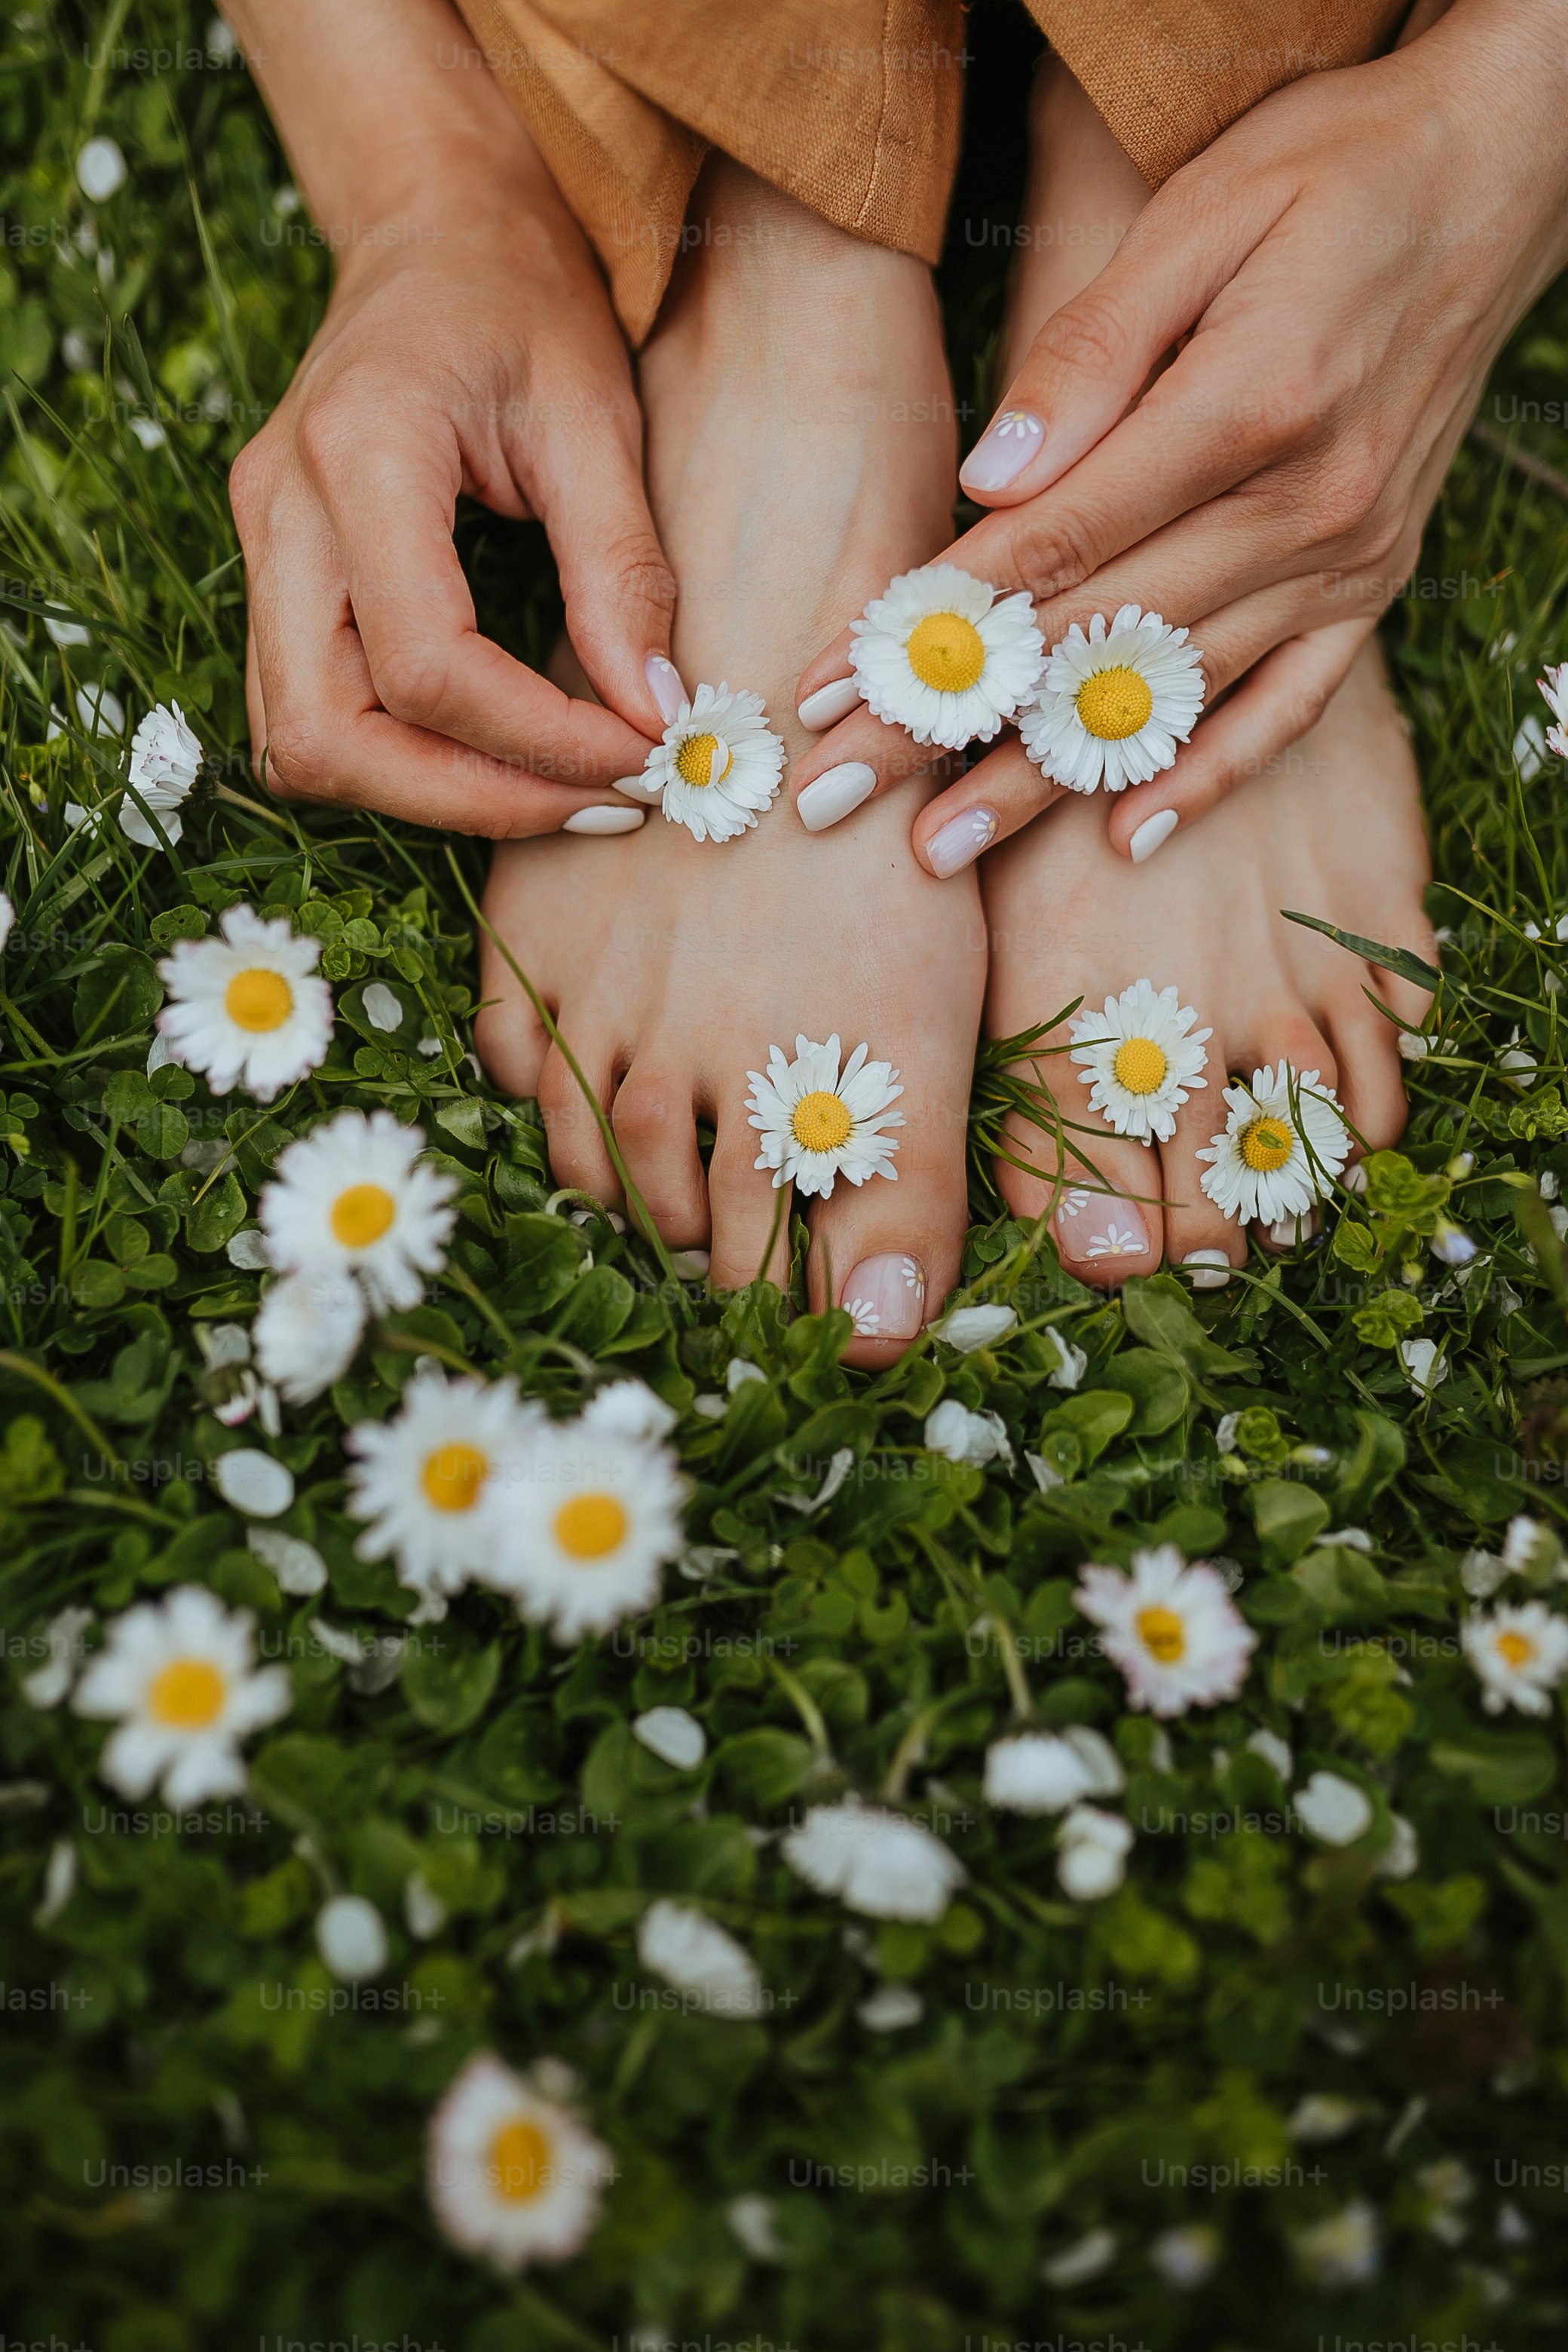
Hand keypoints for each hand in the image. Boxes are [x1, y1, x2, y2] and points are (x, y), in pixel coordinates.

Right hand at [228, 0, 676, 834]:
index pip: (426, 665)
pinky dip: (400, 763)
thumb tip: (653, 716)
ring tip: (556, 795)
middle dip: (468, 799)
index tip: (640, 757)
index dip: (535, 741)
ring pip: (302, 745)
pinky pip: (311, 716)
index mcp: (359, 452)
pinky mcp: (273, 574)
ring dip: (429, 797)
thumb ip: (623, 571)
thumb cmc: (522, 298)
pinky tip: (499, 759)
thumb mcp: (597, 416)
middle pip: (329, 734)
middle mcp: (280, 511)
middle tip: (597, 805)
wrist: (438, 227)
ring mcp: (260, 546)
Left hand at [791, 0, 1567, 869]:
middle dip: (949, 727)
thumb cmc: (1332, 172)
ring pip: (1166, 695)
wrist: (1499, 178)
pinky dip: (1209, 776)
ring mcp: (1345, 560)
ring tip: (940, 849)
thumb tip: (989, 482)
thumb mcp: (1199, 211)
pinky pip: (1285, 707)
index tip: (834, 689)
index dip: (936, 624)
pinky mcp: (1371, 586)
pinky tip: (1128, 837)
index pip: (1058, 545)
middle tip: (836, 798)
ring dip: (1043, 781)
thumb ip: (1089, 353)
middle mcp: (1305, 506)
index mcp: (1249, 406)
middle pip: (1089, 639)